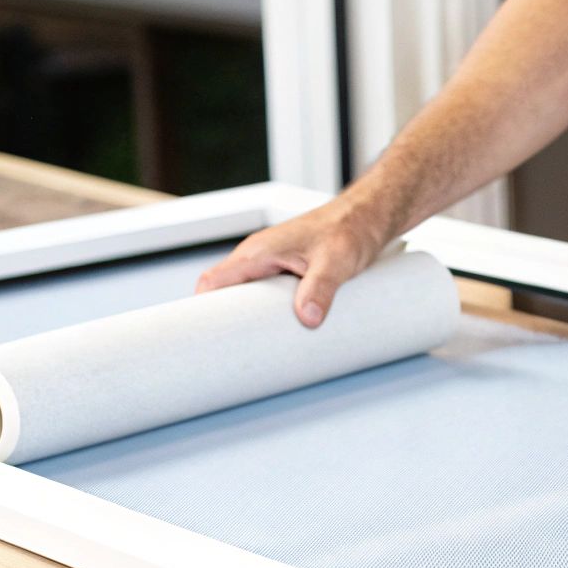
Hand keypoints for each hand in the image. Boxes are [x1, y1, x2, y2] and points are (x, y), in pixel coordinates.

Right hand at [195, 197, 388, 327]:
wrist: (366, 216)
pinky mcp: (285, 267)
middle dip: (223, 320)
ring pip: (244, 291)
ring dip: (246, 315)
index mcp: (258, 252)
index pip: (212, 282)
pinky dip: (263, 308)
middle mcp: (258, 255)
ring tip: (253, 345)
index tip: (205, 338)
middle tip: (232, 351)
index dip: (202, 310)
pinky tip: (277, 326)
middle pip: (224, 291)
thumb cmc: (348, 230)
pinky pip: (262, 289)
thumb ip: (319, 289)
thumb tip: (307, 318)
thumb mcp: (335, 262)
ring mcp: (270, 261)